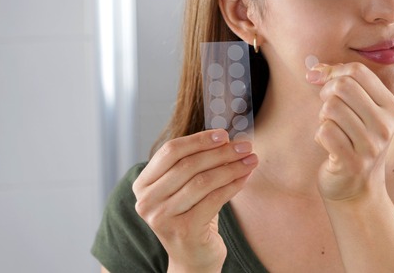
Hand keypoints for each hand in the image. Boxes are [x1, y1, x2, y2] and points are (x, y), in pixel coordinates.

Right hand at [132, 129, 257, 271]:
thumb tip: (225, 137)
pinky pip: (214, 199)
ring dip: (231, 167)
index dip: (199, 140)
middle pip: (188, 165)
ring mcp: (162, 217)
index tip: (224, 134)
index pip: (170, 151)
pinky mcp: (183, 230)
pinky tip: (245, 177)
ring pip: (202, 181)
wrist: (193, 258)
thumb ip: (195, 163)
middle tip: (245, 145)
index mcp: (143, 184)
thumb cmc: (192, 215)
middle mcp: (146, 201)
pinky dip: (233, 185)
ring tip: (251, 159)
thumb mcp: (185, 187)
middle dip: (221, 152)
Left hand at [306, 62, 393, 202]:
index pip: (358, 71)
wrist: (358, 190)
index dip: (333, 71)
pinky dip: (319, 135)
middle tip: (327, 109)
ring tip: (331, 129)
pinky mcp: (353, 162)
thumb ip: (343, 85)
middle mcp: (385, 125)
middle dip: (326, 93)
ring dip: (323, 117)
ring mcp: (371, 145)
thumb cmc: (355, 143)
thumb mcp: (360, 111)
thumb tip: (315, 69)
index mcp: (390, 107)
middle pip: (342, 86)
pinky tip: (329, 145)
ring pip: (331, 108)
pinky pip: (324, 131)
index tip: (321, 80)